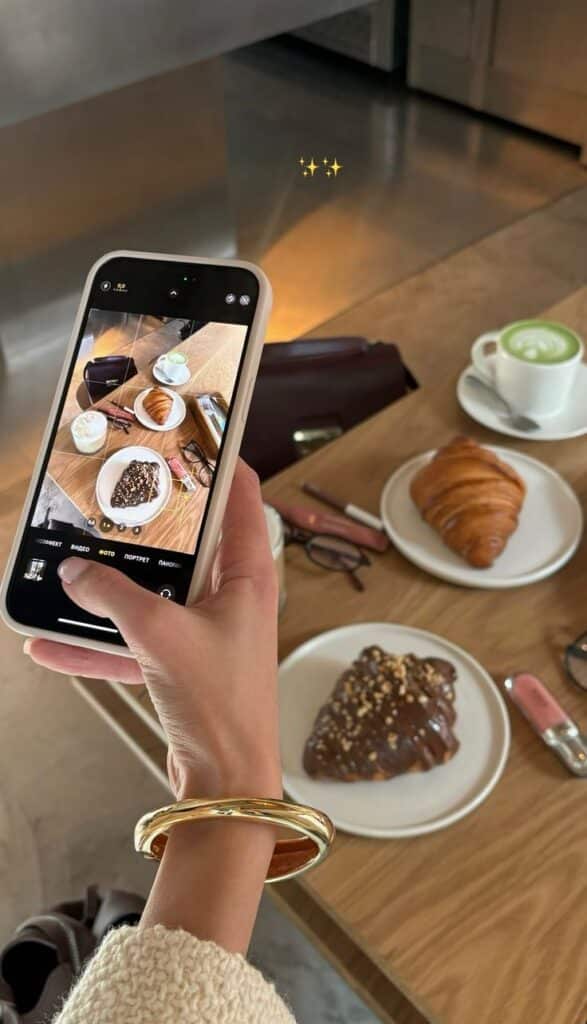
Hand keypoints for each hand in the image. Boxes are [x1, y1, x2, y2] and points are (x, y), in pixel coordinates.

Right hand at [26, 462, 281, 801]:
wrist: (227, 782)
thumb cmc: (222, 706)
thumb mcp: (161, 636)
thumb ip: (114, 598)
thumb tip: (75, 572)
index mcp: (247, 575)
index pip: (242, 497)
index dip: (219, 463)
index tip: (189, 438)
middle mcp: (230, 597)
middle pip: (188, 543)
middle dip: (146, 528)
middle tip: (112, 501)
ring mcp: (205, 632)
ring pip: (152, 595)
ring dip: (109, 592)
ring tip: (65, 574)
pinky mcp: (181, 666)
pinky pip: (133, 643)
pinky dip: (97, 645)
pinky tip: (52, 644)